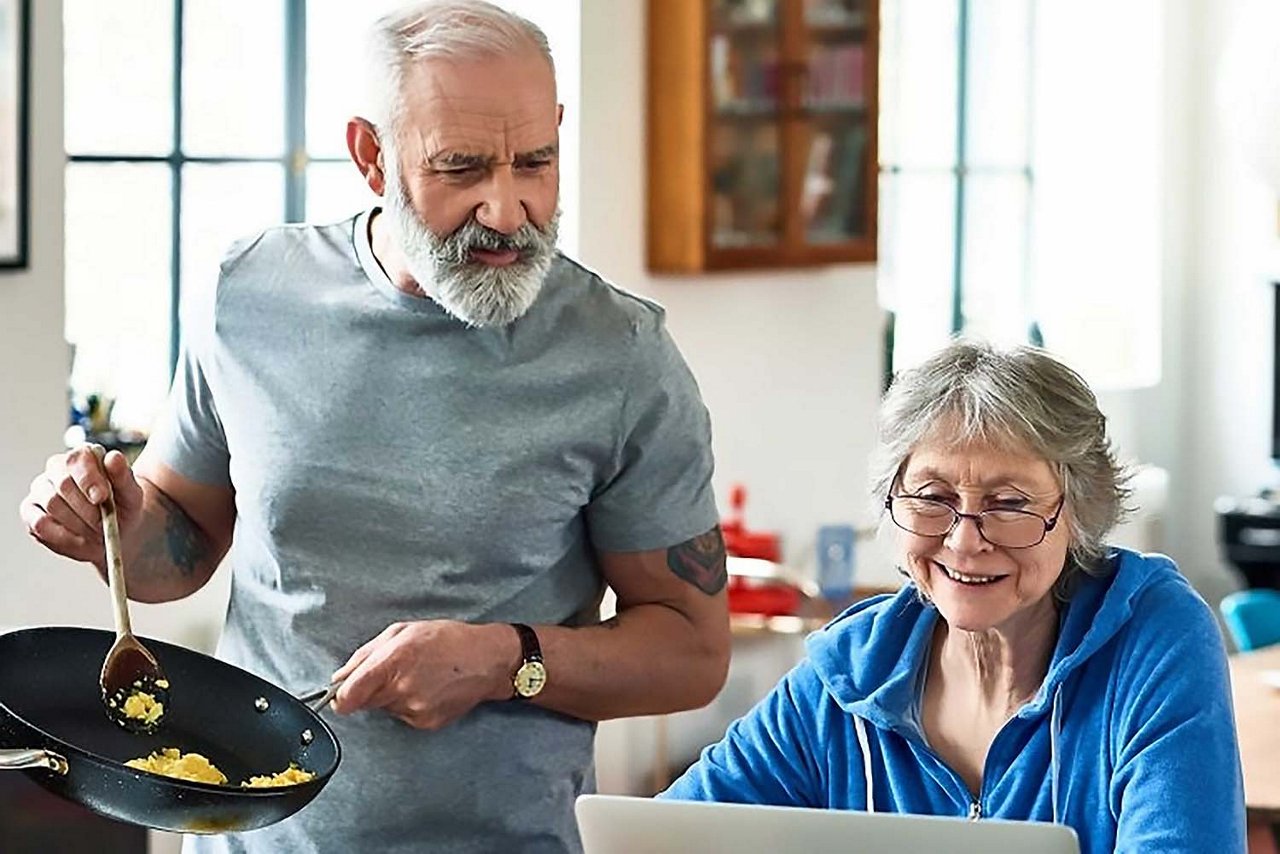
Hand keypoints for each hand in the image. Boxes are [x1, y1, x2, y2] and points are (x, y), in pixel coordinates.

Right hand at [18, 445, 144, 570]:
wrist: (116, 532)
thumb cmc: (123, 508)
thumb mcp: (132, 494)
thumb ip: (123, 476)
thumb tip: (114, 457)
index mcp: (84, 456)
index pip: (77, 459)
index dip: (89, 479)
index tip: (102, 498)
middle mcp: (57, 468)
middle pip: (63, 483)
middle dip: (86, 509)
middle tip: (102, 524)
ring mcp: (40, 488)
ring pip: (51, 504)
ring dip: (77, 524)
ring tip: (96, 534)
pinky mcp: (30, 511)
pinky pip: (39, 524)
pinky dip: (62, 536)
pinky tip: (80, 540)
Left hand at [330, 621, 518, 729]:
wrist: (487, 660)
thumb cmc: (447, 639)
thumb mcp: (402, 631)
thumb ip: (365, 655)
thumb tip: (339, 677)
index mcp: (393, 661)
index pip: (348, 696)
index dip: (339, 696)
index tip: (341, 694)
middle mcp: (402, 689)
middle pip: (364, 703)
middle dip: (370, 690)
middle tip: (393, 673)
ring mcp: (415, 709)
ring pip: (384, 709)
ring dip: (391, 696)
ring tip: (417, 677)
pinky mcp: (426, 723)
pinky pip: (403, 716)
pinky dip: (409, 705)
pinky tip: (428, 689)